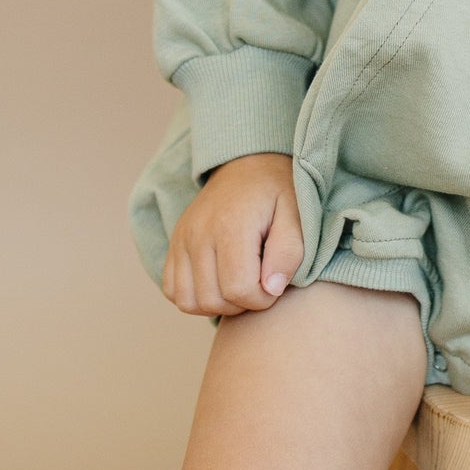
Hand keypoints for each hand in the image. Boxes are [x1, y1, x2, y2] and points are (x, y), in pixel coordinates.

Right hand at [162, 154, 303, 317]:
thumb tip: (272, 289)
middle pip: (213, 301)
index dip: (263, 299)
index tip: (275, 282)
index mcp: (230, 226)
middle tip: (259, 283)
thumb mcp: (297, 215)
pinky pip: (173, 291)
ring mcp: (181, 240)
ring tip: (238, 284)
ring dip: (217, 304)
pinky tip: (217, 282)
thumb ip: (289, 253)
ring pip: (189, 302)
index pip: (239, 290)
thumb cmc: (277, 192)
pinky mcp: (173, 245)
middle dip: (242, 303)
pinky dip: (195, 296)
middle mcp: (198, 234)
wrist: (247, 164)